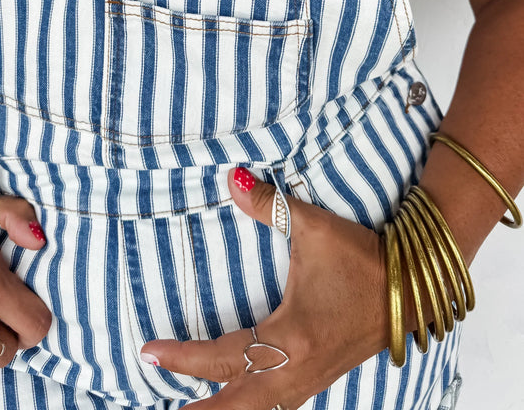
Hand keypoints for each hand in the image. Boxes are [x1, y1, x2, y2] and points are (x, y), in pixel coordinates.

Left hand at [140, 169, 387, 409]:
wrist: (415, 285)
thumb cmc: (364, 257)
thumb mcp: (315, 227)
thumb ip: (268, 204)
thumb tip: (233, 179)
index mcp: (291, 338)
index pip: (222, 357)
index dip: (183, 357)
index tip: (149, 351)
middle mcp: (297, 369)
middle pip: (236, 407)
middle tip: (161, 409)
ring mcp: (311, 379)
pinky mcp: (320, 376)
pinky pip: (277, 405)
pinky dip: (251, 407)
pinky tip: (238, 398)